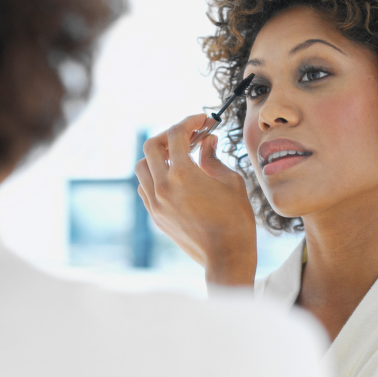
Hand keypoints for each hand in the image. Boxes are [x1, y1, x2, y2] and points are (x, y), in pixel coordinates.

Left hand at [135, 113, 256, 286]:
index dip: (190, 121)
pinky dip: (153, 175)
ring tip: (178, 155)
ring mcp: (155, 203)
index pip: (177, 134)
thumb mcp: (230, 182)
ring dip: (157, 155)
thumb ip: (213, 157)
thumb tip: (207, 142)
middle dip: (169, 135)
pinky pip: (144, 187)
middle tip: (188, 135)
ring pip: (142, 166)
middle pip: (151, 145)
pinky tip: (172, 177)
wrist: (226, 256)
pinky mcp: (155, 216)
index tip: (203, 119)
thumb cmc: (235, 219)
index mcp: (183, 174)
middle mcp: (163, 186)